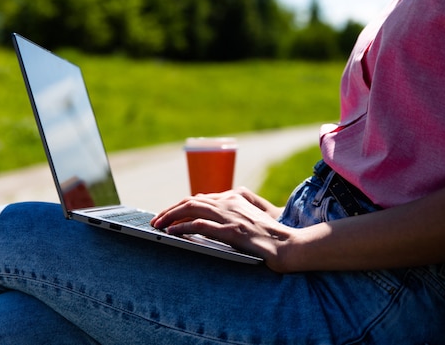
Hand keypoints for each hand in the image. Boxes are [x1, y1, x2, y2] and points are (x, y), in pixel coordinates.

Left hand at [151, 188, 292, 270]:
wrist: (289, 245)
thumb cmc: (271, 236)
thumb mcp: (251, 217)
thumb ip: (235, 211)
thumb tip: (214, 214)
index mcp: (234, 198)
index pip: (200, 198)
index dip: (180, 206)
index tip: (167, 215)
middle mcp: (230, 203)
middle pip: (191, 201)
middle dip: (169, 210)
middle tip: (156, 220)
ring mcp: (230, 217)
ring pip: (191, 209)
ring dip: (170, 216)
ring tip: (158, 225)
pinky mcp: (231, 231)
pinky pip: (200, 226)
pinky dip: (182, 227)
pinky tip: (172, 232)